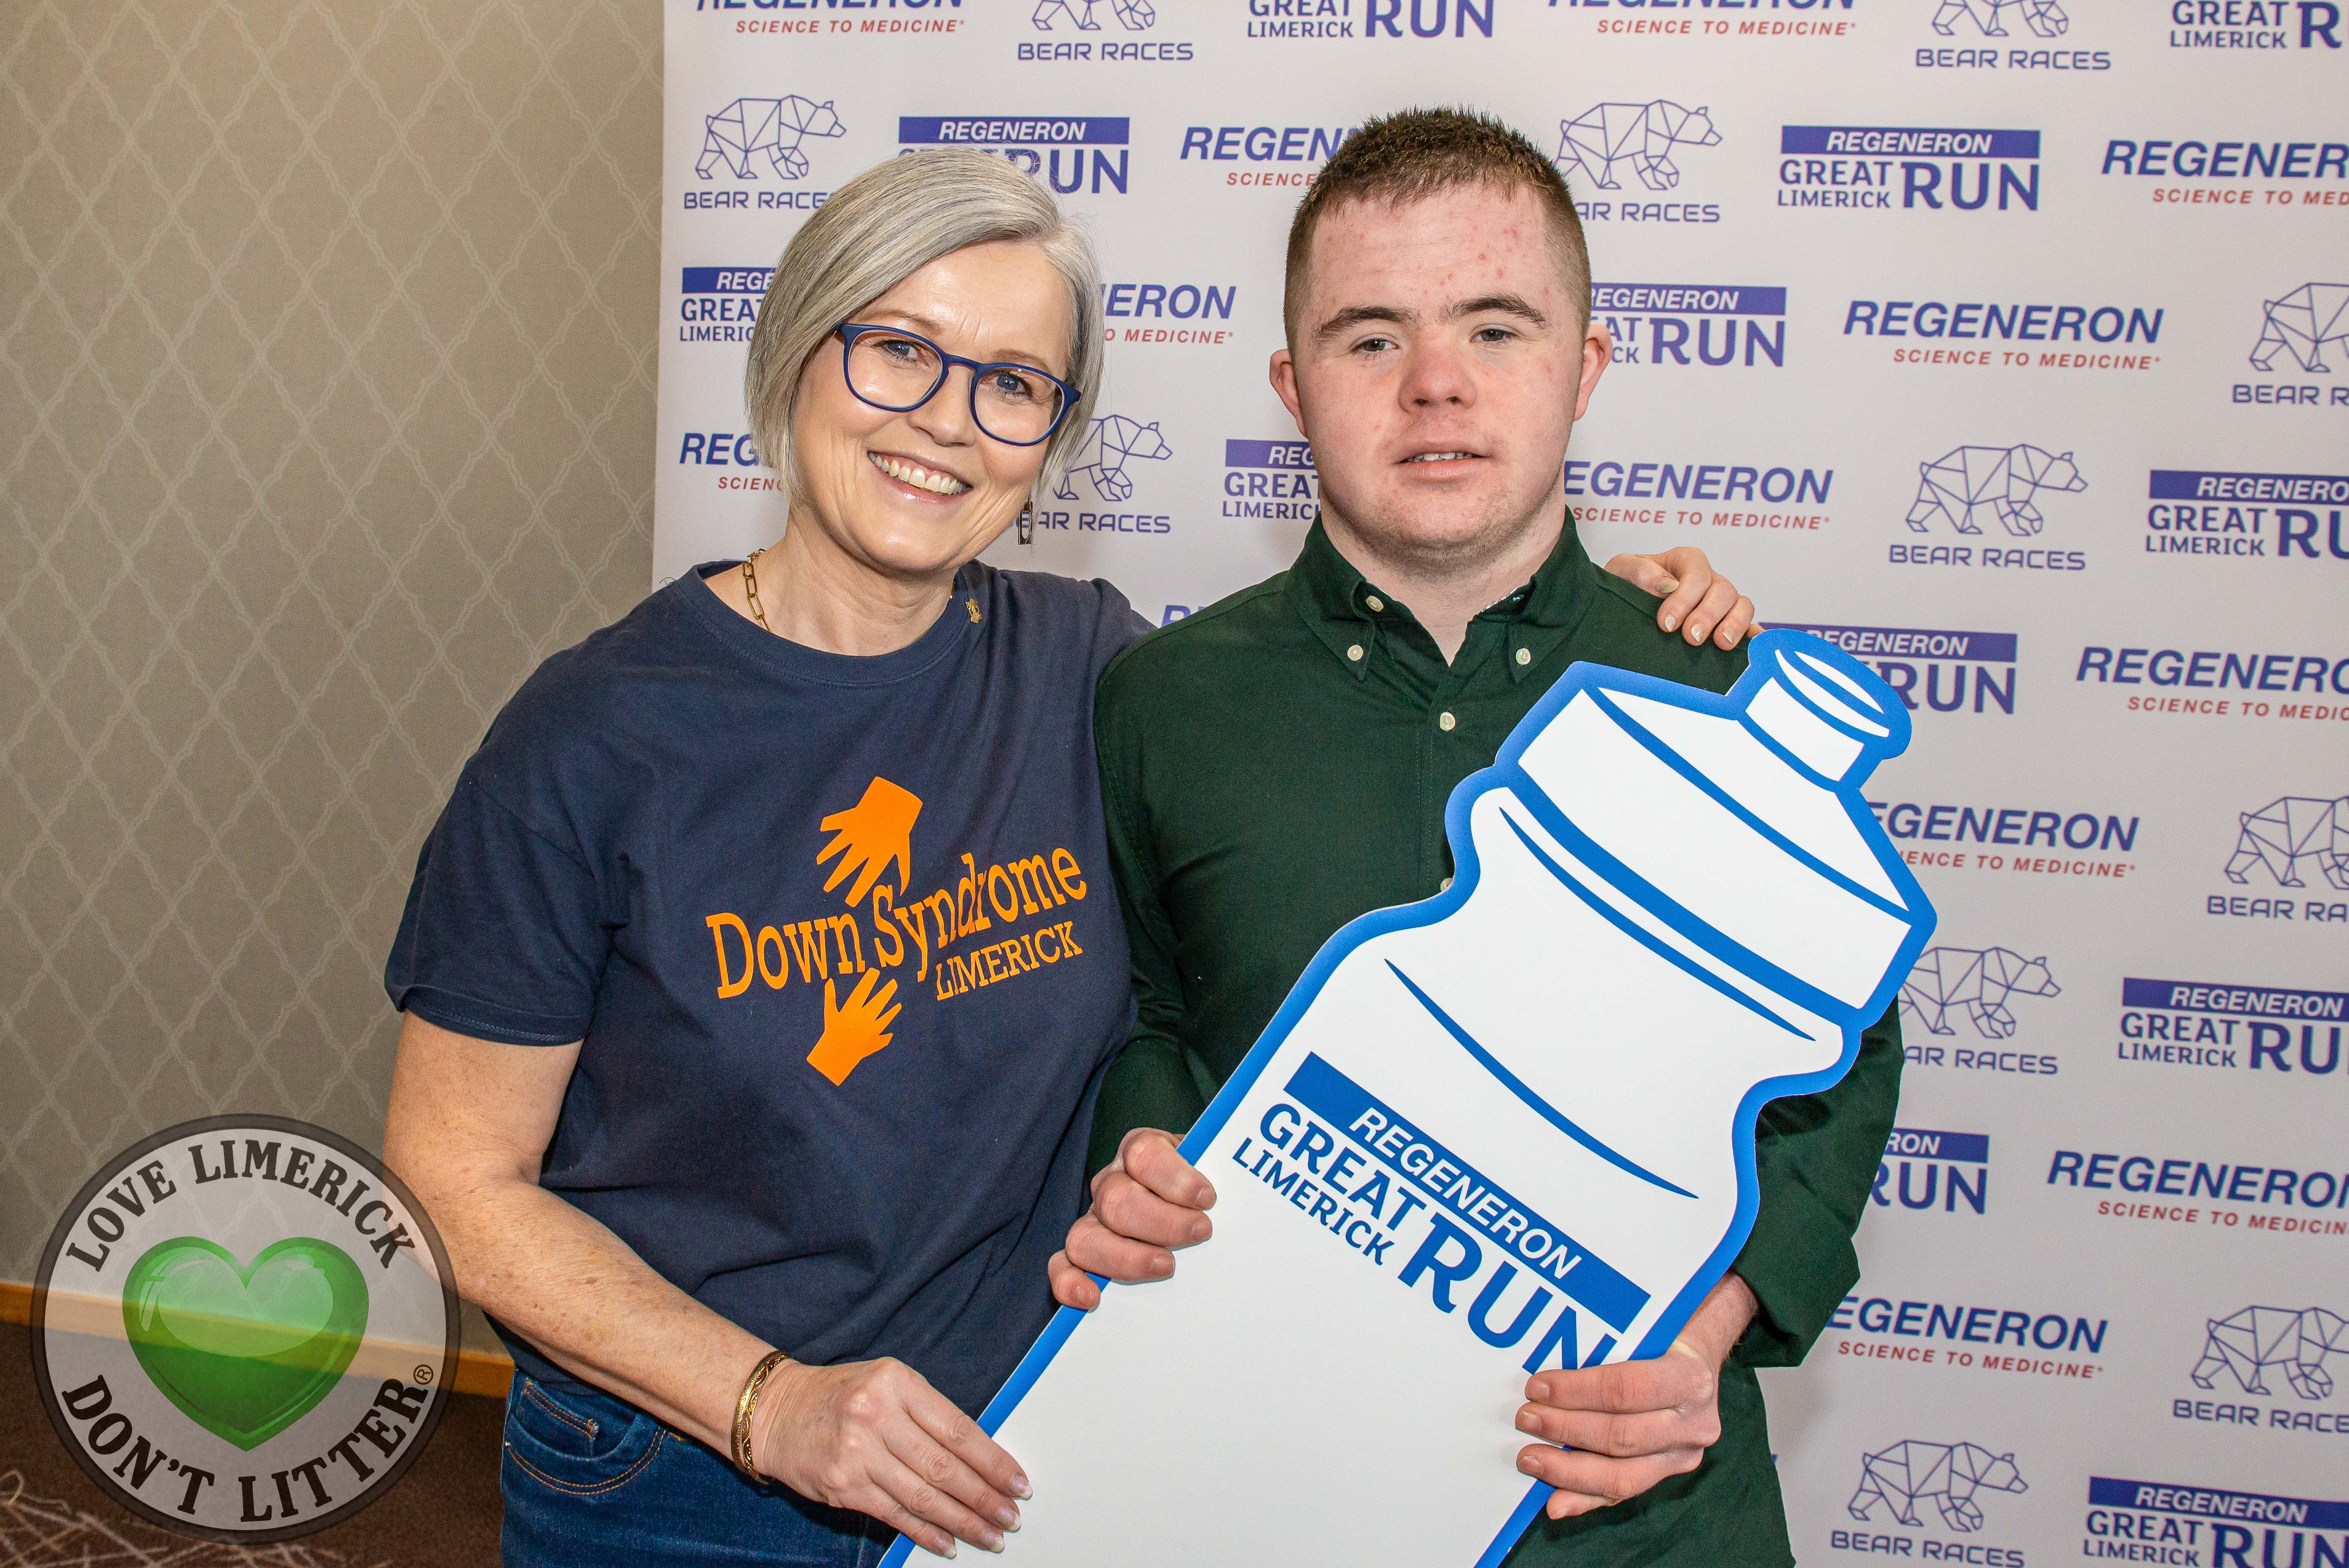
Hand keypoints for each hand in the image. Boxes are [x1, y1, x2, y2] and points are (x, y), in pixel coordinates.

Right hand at [753, 1355, 1028, 1557]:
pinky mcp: (843, 1487)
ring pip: (923, 1497)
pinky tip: (949, 1544)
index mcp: (896, 1383)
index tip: (1018, 1482)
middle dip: (985, 1497)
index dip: (993, 1461)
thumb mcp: (888, 1384)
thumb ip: (928, 1414)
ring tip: (991, 1535)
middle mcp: (877, 1417)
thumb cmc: (843, 1396)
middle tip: (1011, 1516)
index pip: (958, 1429)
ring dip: (963, 1522)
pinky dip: (926, 1533)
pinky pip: (895, 1515)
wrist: (777, 1411)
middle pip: (944, 1467)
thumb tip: (981, 1457)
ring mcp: (857, 1454)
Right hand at [806, 970, 900, 1085]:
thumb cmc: (832, 1031)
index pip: (862, 991)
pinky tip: (897, 1007)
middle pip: (878, 1001)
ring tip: (896, 993)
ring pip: (885, 1013)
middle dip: (886, 990)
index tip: (874, 971)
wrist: (837, 1054)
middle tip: (893, 981)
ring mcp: (870, 1028)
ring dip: (891, 1004)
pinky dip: (891, 1015)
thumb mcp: (830, 1013)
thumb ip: (830, 997)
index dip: (868, 980)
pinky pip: (886, 1024)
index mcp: (851, 1010)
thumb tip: (830, 981)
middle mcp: (862, 1018)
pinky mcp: (875, 1037)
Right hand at [1047, 1128, 1215, 1309]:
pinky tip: (1092, 1297)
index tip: (1207, 1198)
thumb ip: (1222, 1178)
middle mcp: (1112, 1181)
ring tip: (1167, 1266)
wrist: (1193, 1210)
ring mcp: (1094, 1219)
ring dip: (1126, 1257)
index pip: (1144, 1153)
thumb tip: (1245, 1197)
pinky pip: (1061, 1265)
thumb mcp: (1212, 1175)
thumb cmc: (1204, 1194)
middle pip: (1117, 1198)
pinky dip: (1070, 1282)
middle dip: (1163, 1221)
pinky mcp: (1082, 1253)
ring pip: (1086, 1236)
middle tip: (1201, 1232)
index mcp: (1142, 1152)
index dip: (1174, 1176)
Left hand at [1513, 1273, 1757, 1518]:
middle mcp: (1695, 1424)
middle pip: (1622, 1436)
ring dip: (1568, 1470)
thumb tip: (1548, 1372)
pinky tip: (1555, 1502)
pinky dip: (1586, 1499)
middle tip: (1526, 1418)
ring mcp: (1684, 1455)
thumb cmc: (1664, 1336)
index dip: (1577, 1391)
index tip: (1537, 1387)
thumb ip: (1607, 1342)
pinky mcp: (1669, 1474)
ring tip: (1530, 1459)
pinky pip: (1623, 1492)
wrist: (1699, 1359)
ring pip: (1623, 1475)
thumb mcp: (1646, 1327)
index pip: (1626, 1389)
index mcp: (1691, 1380)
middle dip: (1566, 1430)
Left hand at [1601, 547, 1757, 649]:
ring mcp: (1721, 603)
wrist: (1623, 607)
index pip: (1695, 574)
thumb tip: (1663, 584)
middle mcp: (1709, 580)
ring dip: (1735, 624)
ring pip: (1742, 605)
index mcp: (1685, 562)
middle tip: (1691, 638)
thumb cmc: (1625, 584)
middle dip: (1708, 615)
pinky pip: (1749, 627)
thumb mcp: (1621, 570)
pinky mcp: (1728, 624)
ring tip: (1721, 644)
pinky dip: (1753, 636)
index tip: (1666, 624)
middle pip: (1722, 590)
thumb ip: (1637, 570)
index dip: (1684, 598)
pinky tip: (1752, 648)